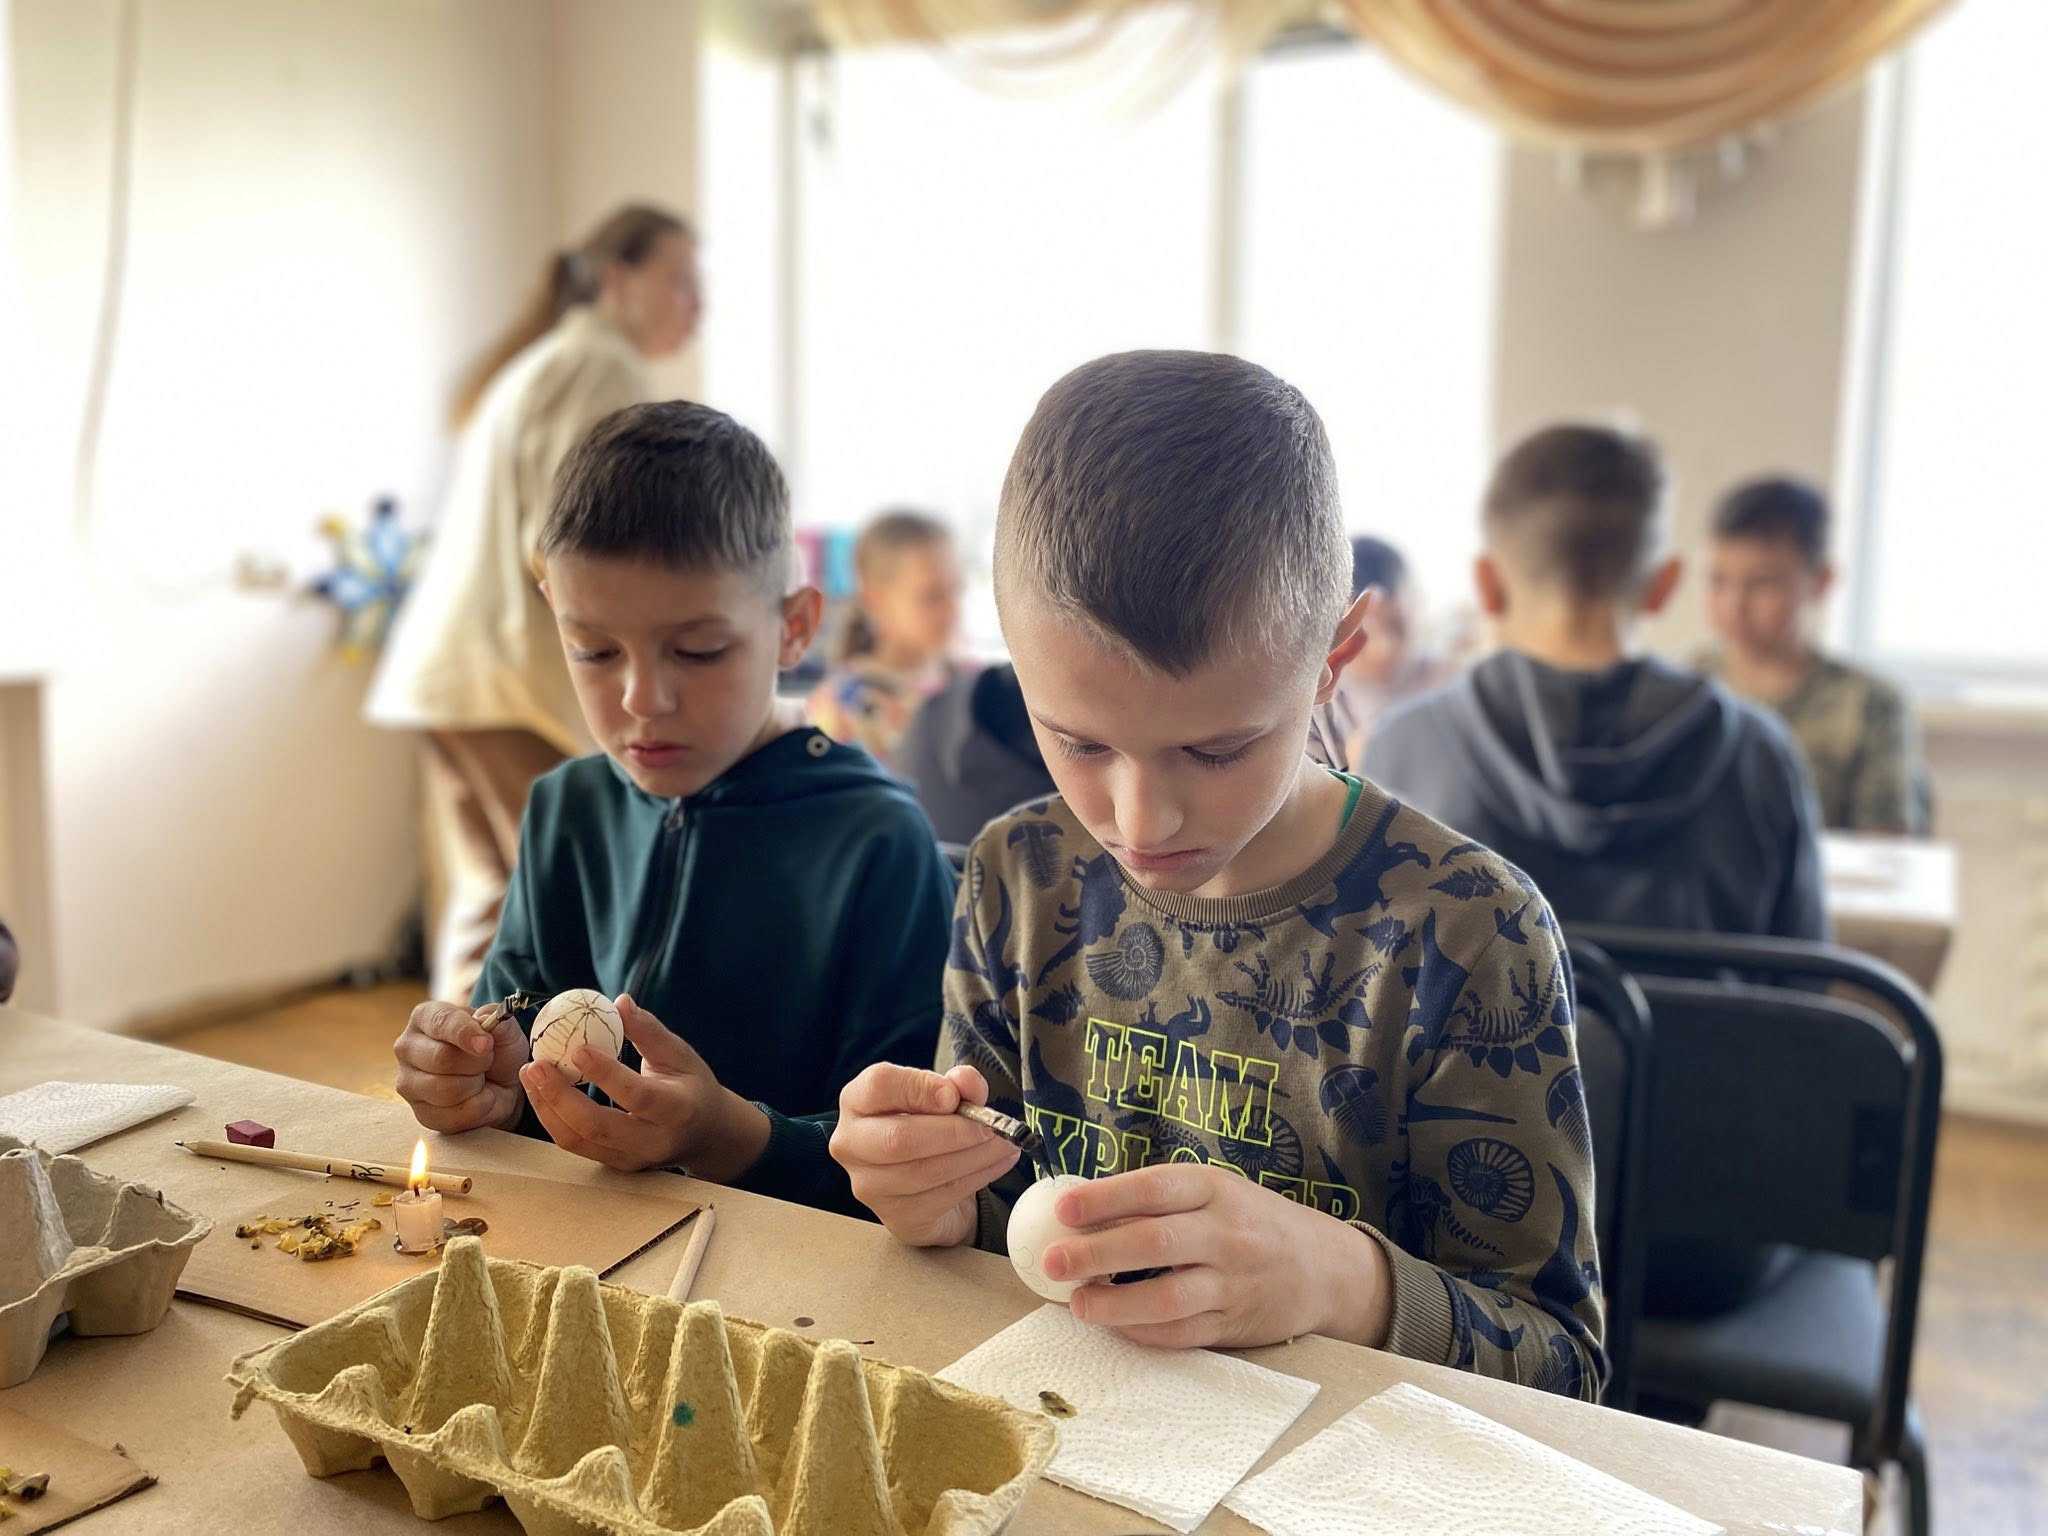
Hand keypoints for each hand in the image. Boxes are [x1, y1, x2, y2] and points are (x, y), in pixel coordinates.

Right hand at [393, 1000, 528, 1133]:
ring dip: (476, 1086)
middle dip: (477, 1063)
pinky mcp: (420, 1113)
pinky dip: (476, 1108)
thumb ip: (498, 1023)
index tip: (487, 1044)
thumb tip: (483, 1021)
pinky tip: (477, 1097)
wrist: (502, 1085)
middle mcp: (408, 1047)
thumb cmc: (497, 1051)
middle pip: (441, 1058)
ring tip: (480, 1078)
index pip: (440, 1022)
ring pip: (446, 1089)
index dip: (465, 1033)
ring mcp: (408, 1082)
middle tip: (487, 1061)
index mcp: (425, 1017)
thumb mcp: (506, 1031)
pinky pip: (452, 1116)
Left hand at [518, 994, 770, 1177]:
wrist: (705, 1135)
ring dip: (547, 1109)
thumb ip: (649, 1031)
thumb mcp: (680, 1054)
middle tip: (536, 1065)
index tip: (577, 1048)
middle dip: (559, 1097)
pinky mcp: (615, 1165)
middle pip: (598, 1127)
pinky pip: (576, 1145)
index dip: (605, 1074)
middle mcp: (653, 1142)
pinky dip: (553, 1119)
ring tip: (531, 1075)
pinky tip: (542, 1093)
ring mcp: (632, 1159)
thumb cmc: (693, 1086)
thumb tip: (619, 1001)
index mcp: (677, 1110)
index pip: (637, 1096)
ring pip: (579, 1141)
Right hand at [828, 1063, 1021, 1247]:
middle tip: (991, 1126)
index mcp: (858, 1101)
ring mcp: (869, 1185)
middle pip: (899, 1138)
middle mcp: (852, 1143)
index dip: (921, 1088)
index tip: (955, 1095)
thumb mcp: (944, 1095)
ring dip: (975, 1157)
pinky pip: (941, 1196)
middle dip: (954, 1132)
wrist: (925, 1179)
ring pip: (924, 1171)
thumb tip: (967, 1085)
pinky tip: (998, 1163)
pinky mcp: (896, 1216)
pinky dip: (978, 1177)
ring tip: (1005, 1144)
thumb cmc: (928, 1126)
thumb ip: (958, 1083)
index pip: (880, 1086)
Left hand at [1040, 1164, 1393, 1349]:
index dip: (1106, 1198)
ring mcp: (1233, 1282)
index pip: (1155, 1189)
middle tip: (1053, 1262)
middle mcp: (1226, 1233)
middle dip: (1097, 1252)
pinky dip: (1144, 1332)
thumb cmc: (1253, 1222)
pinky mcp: (1235, 1324)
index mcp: (1215, 1189)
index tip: (1063, 1208)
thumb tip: (1082, 1211)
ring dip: (1116, 1303)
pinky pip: (1183, 1333)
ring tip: (1078, 1304)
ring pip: (1168, 1297)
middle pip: (1155, 1242)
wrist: (1326, 1268)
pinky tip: (1115, 1325)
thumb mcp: (1216, 1192)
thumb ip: (1161, 1200)